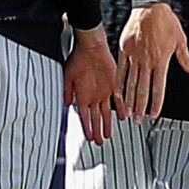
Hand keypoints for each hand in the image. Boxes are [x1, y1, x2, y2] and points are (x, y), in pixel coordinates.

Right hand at [65, 30, 118, 145]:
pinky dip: (122, 109)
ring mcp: (104, 92)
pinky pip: (119, 100)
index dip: (87, 128)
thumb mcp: (68, 77)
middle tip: (99, 142)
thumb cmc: (78, 58)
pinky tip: (124, 117)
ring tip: (108, 134)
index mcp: (82, 96)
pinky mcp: (114, 85)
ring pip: (107, 112)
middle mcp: (93, 96)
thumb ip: (67, 91)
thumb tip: (65, 104)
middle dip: (97, 131)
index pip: (84, 117)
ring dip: (108, 124)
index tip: (88, 138)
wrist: (91, 47)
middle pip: (96, 118)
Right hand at [118, 3, 188, 120]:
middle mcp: (146, 61)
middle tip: (138, 120)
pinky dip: (119, 83)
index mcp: (161, 60)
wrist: (150, 6)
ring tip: (128, 112)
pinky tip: (117, 94)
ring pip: (130, 82)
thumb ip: (186, 59)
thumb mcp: (180, 40)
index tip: (154, 114)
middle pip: (142, 89)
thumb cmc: (166, 21)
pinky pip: (120, 70)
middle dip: (140, 107)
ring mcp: (134, 56)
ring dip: (129, 100)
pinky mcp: (124, 50)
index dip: (156, 103)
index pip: (158, 87)